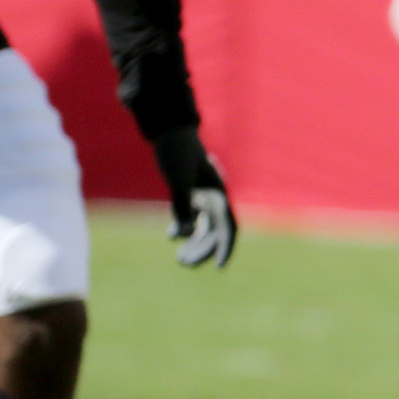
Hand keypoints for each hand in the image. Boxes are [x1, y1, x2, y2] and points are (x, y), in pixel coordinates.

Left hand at [152, 127, 237, 268]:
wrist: (170, 131)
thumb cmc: (177, 152)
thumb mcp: (177, 179)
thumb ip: (181, 207)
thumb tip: (181, 235)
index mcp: (218, 195)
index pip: (227, 227)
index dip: (225, 248)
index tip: (218, 266)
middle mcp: (214, 198)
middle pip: (214, 232)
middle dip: (203, 250)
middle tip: (184, 263)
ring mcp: (204, 196)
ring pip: (204, 227)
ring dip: (194, 243)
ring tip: (180, 259)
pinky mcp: (192, 193)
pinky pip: (192, 217)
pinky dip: (184, 228)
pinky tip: (171, 236)